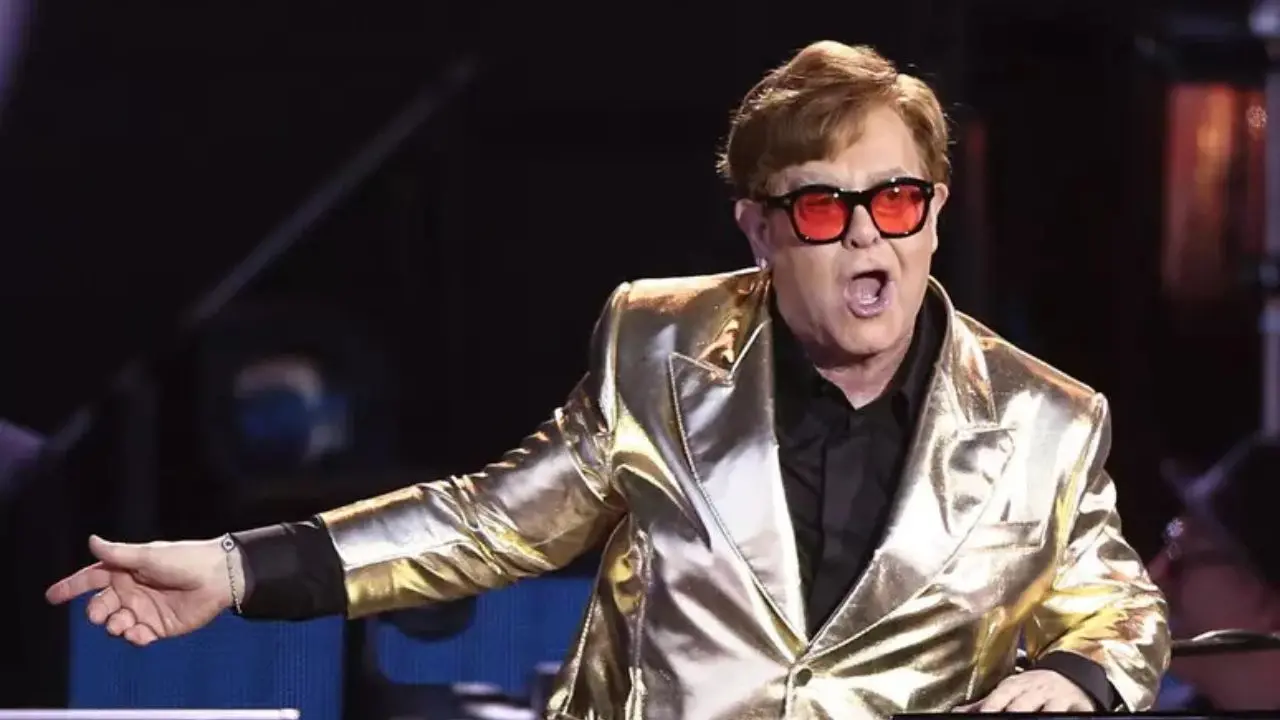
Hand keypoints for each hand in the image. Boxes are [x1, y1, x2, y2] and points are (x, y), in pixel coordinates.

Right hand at [45, 535, 239, 645]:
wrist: (218, 577)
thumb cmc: (185, 560)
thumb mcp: (148, 555)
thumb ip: (118, 553)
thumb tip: (92, 541)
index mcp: (125, 571)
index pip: (91, 579)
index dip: (71, 587)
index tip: (52, 596)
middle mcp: (131, 591)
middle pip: (100, 606)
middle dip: (95, 613)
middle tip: (100, 615)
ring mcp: (143, 610)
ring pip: (115, 624)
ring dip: (114, 627)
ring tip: (123, 624)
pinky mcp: (158, 626)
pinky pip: (137, 636)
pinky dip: (134, 638)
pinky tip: (139, 634)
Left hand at [955, 669, 1094, 712]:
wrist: (1070, 675)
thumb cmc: (1033, 687)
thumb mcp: (1009, 691)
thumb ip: (985, 703)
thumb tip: (957, 712)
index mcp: (1014, 686)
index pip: (998, 699)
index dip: (990, 709)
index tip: (983, 717)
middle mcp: (1034, 690)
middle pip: (1020, 706)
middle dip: (1012, 715)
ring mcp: (1056, 698)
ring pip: (1047, 711)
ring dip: (1039, 717)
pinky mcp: (1077, 706)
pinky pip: (1071, 714)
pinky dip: (1062, 717)